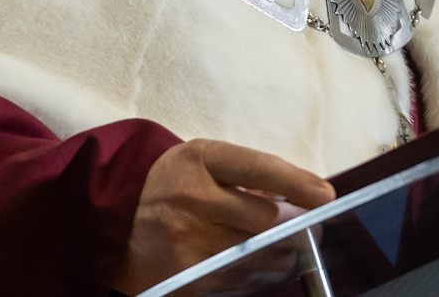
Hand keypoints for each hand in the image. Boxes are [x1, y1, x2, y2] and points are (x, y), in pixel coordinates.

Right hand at [112, 138, 336, 293]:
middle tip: (311, 227)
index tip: (326, 195)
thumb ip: (249, 172)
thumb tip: (306, 192)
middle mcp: (194, 201)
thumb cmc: (170, 183)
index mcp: (199, 160)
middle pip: (269, 220)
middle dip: (299, 226)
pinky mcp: (189, 280)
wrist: (112, 221)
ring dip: (283, 253)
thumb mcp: (202, 160)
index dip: (297, 182)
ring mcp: (189, 244)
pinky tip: (255, 263)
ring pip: (261, 255)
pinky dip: (257, 272)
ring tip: (284, 246)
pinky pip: (241, 279)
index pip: (259, 168)